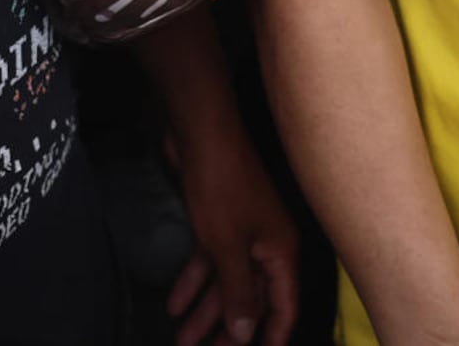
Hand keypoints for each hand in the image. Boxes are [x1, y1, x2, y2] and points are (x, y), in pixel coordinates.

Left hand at [168, 122, 299, 345]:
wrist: (202, 133)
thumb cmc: (222, 187)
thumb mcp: (229, 246)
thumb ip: (239, 292)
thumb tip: (246, 334)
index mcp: (280, 253)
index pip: (284, 307)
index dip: (273, 337)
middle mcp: (266, 246)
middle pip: (252, 298)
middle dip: (229, 329)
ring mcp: (243, 233)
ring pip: (226, 281)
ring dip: (205, 311)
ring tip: (183, 341)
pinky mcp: (219, 222)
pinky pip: (209, 261)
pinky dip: (192, 281)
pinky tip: (174, 304)